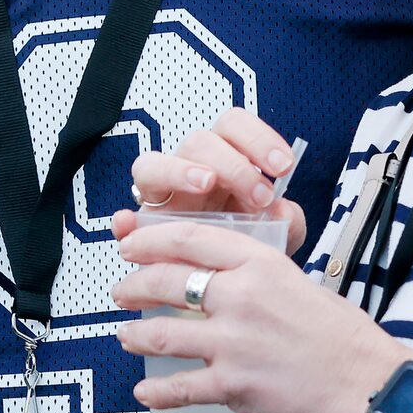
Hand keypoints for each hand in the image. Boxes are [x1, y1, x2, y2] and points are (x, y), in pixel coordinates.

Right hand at [110, 108, 305, 254]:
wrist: (225, 286)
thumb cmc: (249, 248)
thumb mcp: (279, 234)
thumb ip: (287, 221)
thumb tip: (281, 210)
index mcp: (225, 161)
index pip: (233, 126)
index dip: (257, 137)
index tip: (283, 166)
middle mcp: (190, 170)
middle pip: (199, 140)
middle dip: (233, 163)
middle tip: (259, 195)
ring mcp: (162, 196)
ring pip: (154, 163)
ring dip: (181, 171)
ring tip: (206, 185)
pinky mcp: (141, 227)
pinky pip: (125, 217)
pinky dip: (126, 221)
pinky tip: (131, 225)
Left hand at [112, 218, 406, 412]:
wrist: (365, 383)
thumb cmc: (339, 334)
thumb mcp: (297, 280)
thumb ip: (254, 273)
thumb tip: (217, 274)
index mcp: (259, 263)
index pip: (189, 239)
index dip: (150, 240)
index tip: (131, 244)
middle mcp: (241, 296)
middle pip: (166, 281)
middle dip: (133, 286)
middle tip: (121, 291)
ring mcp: (233, 341)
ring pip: (162, 334)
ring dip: (135, 336)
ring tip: (126, 336)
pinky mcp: (234, 384)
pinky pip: (180, 387)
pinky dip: (156, 392)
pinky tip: (144, 392)